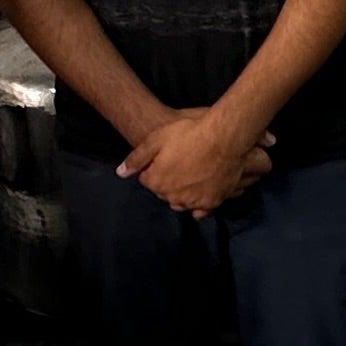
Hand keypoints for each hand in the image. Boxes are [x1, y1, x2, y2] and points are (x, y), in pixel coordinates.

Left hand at [119, 106, 273, 217]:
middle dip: (166, 181)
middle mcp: (172, 197)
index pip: (147, 180)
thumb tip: (120, 173)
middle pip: (163, 192)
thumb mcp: (156, 139)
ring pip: (180, 203)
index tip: (163, 157)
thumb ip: (136, 158)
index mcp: (156, 182)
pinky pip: (200, 211)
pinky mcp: (212, 203)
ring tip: (188, 177)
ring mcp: (193, 202)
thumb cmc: (189, 134)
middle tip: (177, 164)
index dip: (154, 167)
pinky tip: (199, 194)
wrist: (224, 139)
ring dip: (180, 193)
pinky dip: (197, 205)